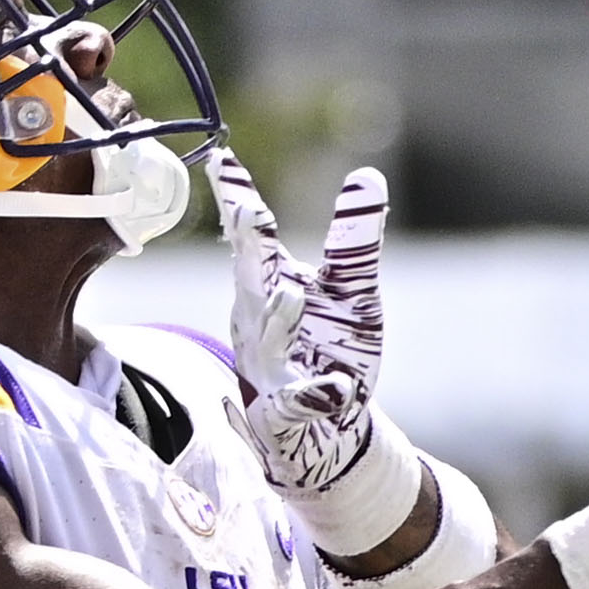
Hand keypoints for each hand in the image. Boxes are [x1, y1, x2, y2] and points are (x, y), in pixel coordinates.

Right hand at [213, 148, 388, 494]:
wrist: (335, 431)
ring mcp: (266, 372)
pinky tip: (334, 388)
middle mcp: (257, 325)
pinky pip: (292, 405)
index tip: (221, 158)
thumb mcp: (354, 294)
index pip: (250, 240)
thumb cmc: (335, 351)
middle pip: (249, 282)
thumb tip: (367, 174)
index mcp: (269, 288)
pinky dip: (310, 396)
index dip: (236, 200)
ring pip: (265, 342)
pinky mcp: (283, 417)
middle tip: (248, 209)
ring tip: (294, 293)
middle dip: (248, 249)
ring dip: (278, 319)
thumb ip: (355, 242)